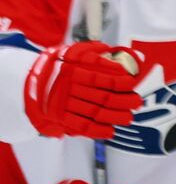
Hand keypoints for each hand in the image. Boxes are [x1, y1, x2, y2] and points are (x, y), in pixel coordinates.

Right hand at [24, 41, 141, 138]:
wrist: (31, 81)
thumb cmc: (59, 65)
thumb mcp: (75, 52)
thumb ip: (97, 53)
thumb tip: (123, 54)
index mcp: (74, 70)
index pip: (103, 79)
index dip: (121, 82)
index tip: (131, 83)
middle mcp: (70, 87)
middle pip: (104, 98)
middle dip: (124, 101)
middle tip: (136, 102)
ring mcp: (64, 103)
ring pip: (95, 113)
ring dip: (115, 117)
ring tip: (128, 117)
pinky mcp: (59, 116)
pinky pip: (81, 126)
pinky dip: (97, 131)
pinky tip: (110, 131)